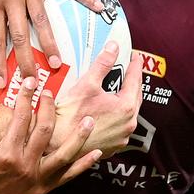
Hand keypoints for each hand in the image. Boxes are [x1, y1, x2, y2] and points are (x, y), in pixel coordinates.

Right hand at [0, 78, 99, 193]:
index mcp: (6, 152)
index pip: (21, 117)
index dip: (26, 97)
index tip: (30, 82)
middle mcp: (25, 165)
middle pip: (45, 130)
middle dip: (49, 109)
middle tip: (50, 94)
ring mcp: (37, 178)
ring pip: (64, 155)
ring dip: (79, 138)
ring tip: (89, 121)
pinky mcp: (43, 189)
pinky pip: (67, 176)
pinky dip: (83, 165)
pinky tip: (97, 154)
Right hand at [52, 41, 142, 156]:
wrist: (58, 145)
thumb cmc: (70, 117)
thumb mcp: (87, 84)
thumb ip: (103, 64)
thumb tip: (113, 48)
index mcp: (126, 107)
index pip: (135, 79)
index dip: (135, 65)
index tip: (135, 56)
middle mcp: (128, 125)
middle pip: (135, 97)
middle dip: (132, 82)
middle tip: (129, 70)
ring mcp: (121, 137)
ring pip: (128, 113)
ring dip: (125, 100)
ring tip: (118, 89)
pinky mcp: (113, 146)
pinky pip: (119, 126)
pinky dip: (117, 116)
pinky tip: (108, 110)